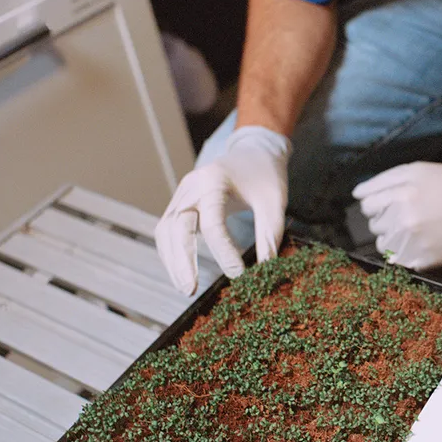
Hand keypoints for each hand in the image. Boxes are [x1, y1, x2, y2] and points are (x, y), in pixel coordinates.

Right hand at [155, 127, 290, 293]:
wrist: (253, 151)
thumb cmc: (265, 175)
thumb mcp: (275, 202)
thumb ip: (270, 234)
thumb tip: (266, 269)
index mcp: (214, 181)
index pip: (212, 222)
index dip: (223, 251)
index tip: (238, 274)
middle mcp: (192, 186)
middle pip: (177, 226)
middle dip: (182, 260)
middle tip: (190, 289)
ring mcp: (182, 194)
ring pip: (166, 230)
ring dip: (172, 260)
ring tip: (185, 288)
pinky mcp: (180, 204)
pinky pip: (168, 230)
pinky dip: (172, 253)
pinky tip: (182, 274)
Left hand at [352, 162, 441, 270]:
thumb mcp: (417, 170)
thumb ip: (383, 181)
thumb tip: (358, 194)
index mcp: (400, 196)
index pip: (367, 206)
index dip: (377, 203)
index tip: (391, 203)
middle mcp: (404, 221)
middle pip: (375, 226)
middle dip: (387, 219)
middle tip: (409, 213)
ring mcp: (415, 243)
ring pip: (384, 246)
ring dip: (393, 238)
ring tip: (414, 228)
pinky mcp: (426, 259)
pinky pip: (400, 261)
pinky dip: (406, 253)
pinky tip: (421, 241)